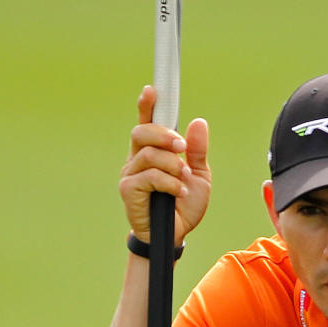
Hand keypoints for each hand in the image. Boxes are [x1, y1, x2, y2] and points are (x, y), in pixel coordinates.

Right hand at [120, 86, 210, 245]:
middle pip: (142, 132)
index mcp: (152, 152)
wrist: (176, 235)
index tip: (152, 90)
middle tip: (182, 148)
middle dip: (165, 135)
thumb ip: (197, 151)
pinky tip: (178, 192)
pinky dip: (169, 182)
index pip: (146, 123)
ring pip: (149, 155)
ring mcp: (130, 174)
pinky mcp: (128, 190)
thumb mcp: (198, 176)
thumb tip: (198, 122)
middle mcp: (137, 160)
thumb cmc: (183, 206)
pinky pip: (149, 176)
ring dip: (172, 165)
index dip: (146, 106)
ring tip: (182, 180)